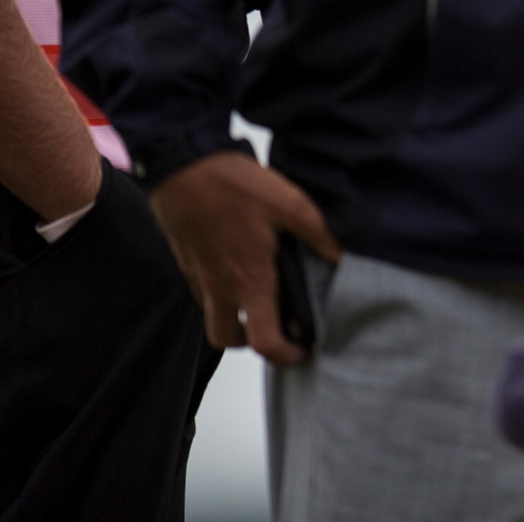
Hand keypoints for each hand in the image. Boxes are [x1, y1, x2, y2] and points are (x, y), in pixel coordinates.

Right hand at [147, 150, 340, 364]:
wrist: (182, 168)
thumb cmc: (233, 187)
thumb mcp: (290, 203)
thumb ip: (319, 233)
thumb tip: (341, 254)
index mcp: (249, 281)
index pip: (264, 341)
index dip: (285, 355)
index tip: (302, 349)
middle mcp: (220, 288)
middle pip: (228, 340)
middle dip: (252, 342)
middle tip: (275, 326)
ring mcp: (199, 276)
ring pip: (212, 317)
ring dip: (234, 317)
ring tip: (259, 295)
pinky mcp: (187, 262)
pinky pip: (203, 291)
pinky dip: (220, 291)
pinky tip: (239, 265)